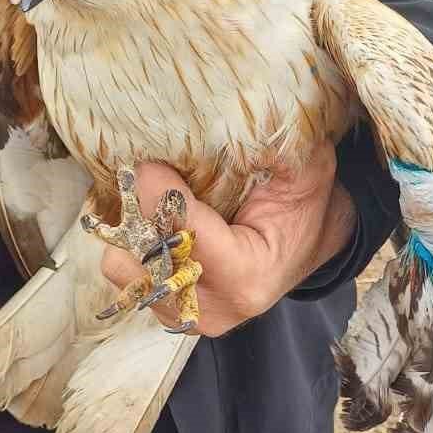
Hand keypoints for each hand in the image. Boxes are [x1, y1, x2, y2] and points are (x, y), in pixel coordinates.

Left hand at [101, 143, 357, 336]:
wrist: (307, 243)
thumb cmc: (304, 205)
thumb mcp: (306, 170)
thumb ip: (275, 147)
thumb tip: (225, 119)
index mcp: (248, 278)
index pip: (187, 239)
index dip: (162, 198)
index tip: (148, 163)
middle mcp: (213, 308)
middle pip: (146, 259)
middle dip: (140, 212)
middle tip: (147, 171)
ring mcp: (186, 314)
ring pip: (125, 268)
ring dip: (130, 227)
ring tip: (148, 195)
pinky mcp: (167, 308)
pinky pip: (125, 272)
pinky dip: (130, 241)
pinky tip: (150, 216)